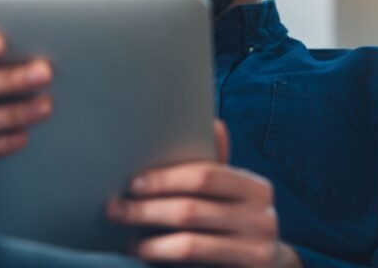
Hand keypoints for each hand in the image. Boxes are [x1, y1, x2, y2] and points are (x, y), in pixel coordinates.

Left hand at [106, 120, 301, 266]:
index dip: (166, 178)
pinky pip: (193, 264)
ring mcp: (257, 249)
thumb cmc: (235, 227)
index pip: (206, 176)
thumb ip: (216, 169)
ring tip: (126, 238)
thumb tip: (214, 124)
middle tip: (115, 209)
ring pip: (189, 243)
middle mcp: (262, 217)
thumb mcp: (229, 197)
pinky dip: (162, 257)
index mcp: (256, 188)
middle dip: (146, 209)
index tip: (132, 182)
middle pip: (192, 209)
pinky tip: (144, 254)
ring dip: (148, 240)